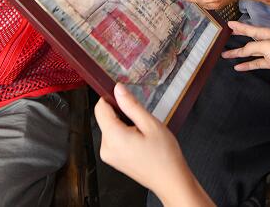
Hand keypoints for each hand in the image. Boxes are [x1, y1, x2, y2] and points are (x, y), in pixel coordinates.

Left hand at [95, 84, 206, 203]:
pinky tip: (139, 141)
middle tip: (141, 122)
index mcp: (113, 138)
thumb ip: (131, 105)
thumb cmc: (164, 156)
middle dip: (121, 114)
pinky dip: (124, 135)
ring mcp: (108, 156)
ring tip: (142, 134)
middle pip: (105, 118)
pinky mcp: (113, 159)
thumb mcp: (151, 124)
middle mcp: (106, 148)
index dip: (112, 99)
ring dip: (124, 125)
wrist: (170, 180)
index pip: (100, 108)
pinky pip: (113, 138)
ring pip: (110, 127)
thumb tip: (118, 89)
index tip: (127, 99)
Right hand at [222, 21, 269, 85]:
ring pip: (250, 52)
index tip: (228, 24)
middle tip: (225, 38)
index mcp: (266, 33)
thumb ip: (252, 47)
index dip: (238, 26)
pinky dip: (247, 65)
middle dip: (237, 38)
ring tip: (226, 55)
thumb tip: (243, 50)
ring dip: (239, 54)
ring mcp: (269, 53)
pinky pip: (256, 63)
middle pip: (248, 39)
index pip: (249, 29)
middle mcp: (267, 41)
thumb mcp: (266, 46)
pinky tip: (239, 67)